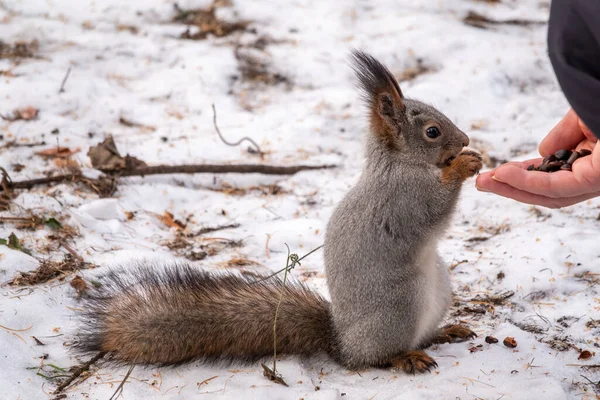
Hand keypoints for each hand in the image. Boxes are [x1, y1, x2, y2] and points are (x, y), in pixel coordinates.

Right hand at [475, 109, 599, 207]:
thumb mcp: (581, 116)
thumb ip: (561, 133)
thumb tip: (542, 151)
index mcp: (593, 161)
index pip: (552, 175)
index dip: (523, 174)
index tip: (498, 172)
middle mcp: (593, 174)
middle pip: (545, 191)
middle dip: (510, 188)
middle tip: (483, 183)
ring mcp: (594, 180)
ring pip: (546, 194)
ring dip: (511, 189)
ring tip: (484, 182)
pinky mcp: (594, 180)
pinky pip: (554, 187)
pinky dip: (524, 183)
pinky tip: (502, 175)